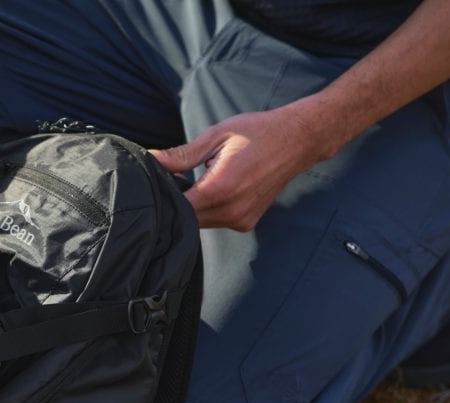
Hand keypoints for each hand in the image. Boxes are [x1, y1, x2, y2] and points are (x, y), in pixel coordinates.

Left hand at [152, 103, 339, 231]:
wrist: (298, 140)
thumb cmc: (257, 132)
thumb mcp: (216, 135)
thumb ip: (182, 155)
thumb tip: (151, 160)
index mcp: (221, 188)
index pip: (177, 207)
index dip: (163, 195)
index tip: (158, 181)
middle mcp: (231, 210)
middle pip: (186, 218)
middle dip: (177, 201)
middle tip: (178, 177)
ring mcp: (241, 219)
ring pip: (200, 223)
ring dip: (193, 206)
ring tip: (200, 179)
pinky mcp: (246, 223)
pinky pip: (216, 222)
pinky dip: (209, 210)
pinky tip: (215, 189)